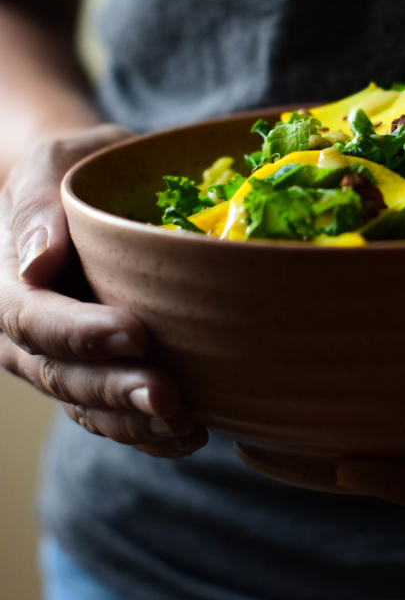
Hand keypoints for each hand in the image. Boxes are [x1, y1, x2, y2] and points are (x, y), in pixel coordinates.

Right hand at [0, 126, 208, 457]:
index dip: (80, 333)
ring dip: (136, 423)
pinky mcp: (101, 378)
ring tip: (185, 424)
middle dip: (117, 389)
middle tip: (170, 395)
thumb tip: (34, 263)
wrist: (93, 199)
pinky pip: (116, 419)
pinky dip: (151, 435)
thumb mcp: (54, 164)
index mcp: (8, 283)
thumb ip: (38, 204)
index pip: (32, 319)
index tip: (135, 332)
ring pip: (89, 407)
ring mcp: (63, 363)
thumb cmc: (77, 172)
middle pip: (63, 375)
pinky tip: (191, 435)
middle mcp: (28, 335)